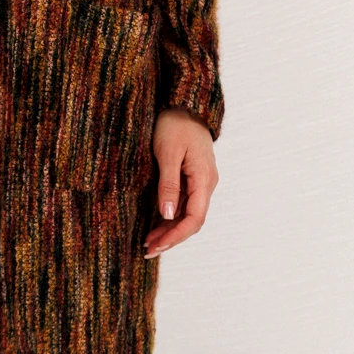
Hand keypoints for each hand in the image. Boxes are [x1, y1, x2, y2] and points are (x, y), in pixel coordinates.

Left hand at [143, 108, 217, 257]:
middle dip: (171, 238)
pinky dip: (170, 217)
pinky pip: (184, 204)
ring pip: (187, 214)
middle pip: (192, 220)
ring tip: (148, 242)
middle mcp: (206, 183)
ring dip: (169, 230)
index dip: (176, 236)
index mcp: (204, 178)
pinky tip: (155, 225)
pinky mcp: (191, 178)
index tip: (157, 246)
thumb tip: (169, 215)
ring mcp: (200, 181)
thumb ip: (168, 184)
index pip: (194, 218)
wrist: (183, 103)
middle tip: (147, 250)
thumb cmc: (175, 124)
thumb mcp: (167, 153)